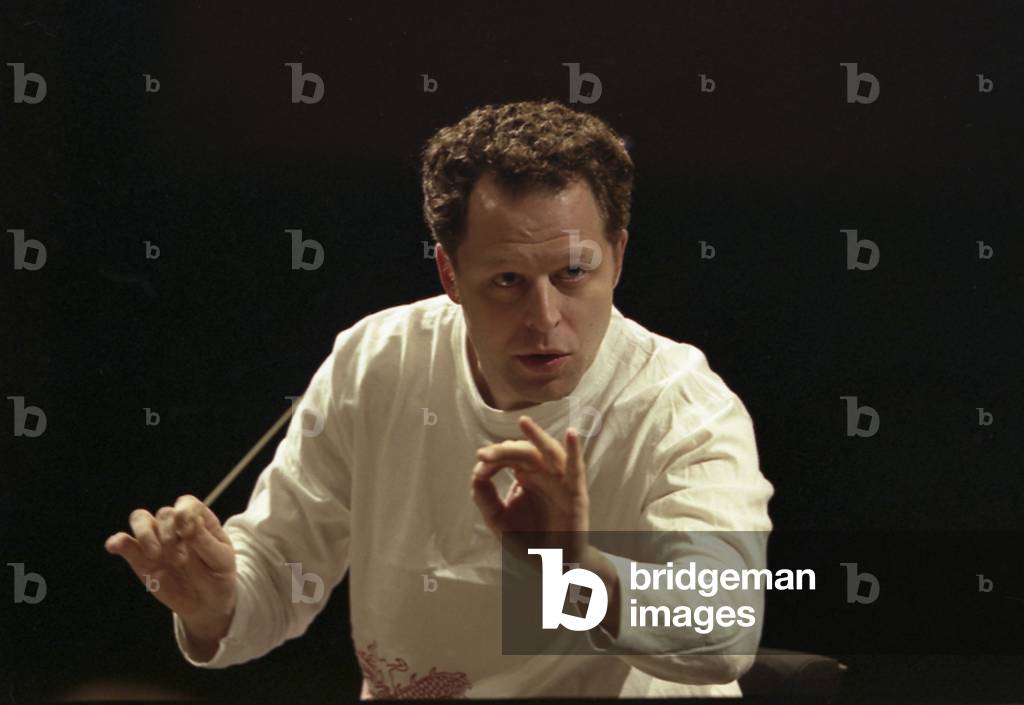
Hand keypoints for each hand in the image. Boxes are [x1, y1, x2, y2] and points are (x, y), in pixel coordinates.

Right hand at [104, 494, 236, 633]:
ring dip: (145, 533)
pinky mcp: (140, 559)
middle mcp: (176, 527)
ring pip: (140, 519)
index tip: (188, 533)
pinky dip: (118, 542)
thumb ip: (205, 541)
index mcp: (199, 522)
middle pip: (164, 513)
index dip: (185, 514)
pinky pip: (124, 543)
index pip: (186, 504)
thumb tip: (188, 522)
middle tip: (179, 559)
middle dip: (169, 534)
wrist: (206, 604)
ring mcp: (157, 541)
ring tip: (155, 555)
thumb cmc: (219, 576)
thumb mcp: (221, 560)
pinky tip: (114, 547)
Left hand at [470, 415, 589, 566]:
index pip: (509, 457)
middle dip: (504, 451)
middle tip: (484, 455)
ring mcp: (560, 482)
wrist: (551, 567)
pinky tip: (572, 434)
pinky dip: (575, 451)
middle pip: (525, 452)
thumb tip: (476, 474)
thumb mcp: (500, 520)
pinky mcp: (576, 494)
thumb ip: (486, 499)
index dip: (494, 458)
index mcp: (525, 476)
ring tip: (523, 422)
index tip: (480, 467)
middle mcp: (543, 474)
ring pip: (549, 453)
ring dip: (537, 437)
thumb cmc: (528, 541)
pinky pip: (576, 469)